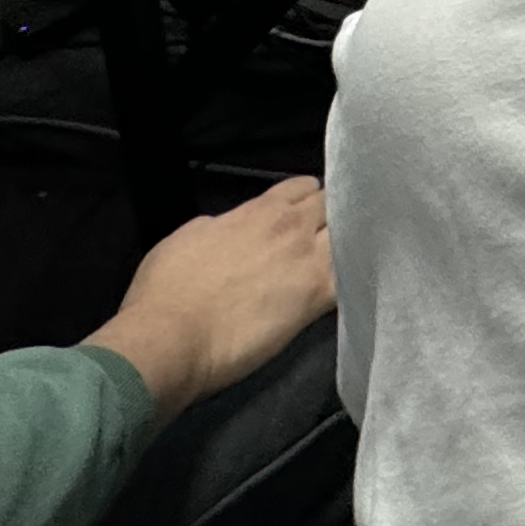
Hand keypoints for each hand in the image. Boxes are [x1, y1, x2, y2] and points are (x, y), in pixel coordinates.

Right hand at [82, 177, 335, 419]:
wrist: (172, 337)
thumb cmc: (167, 290)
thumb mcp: (190, 235)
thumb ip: (223, 225)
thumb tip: (232, 227)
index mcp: (261, 210)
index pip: (304, 188)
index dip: (309, 199)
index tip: (309, 213)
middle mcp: (291, 227)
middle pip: (334, 206)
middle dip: (335, 217)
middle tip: (330, 237)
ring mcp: (308, 261)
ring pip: (350, 236)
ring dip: (348, 244)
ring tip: (348, 259)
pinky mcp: (317, 299)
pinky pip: (352, 279)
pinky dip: (355, 279)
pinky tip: (357, 286)